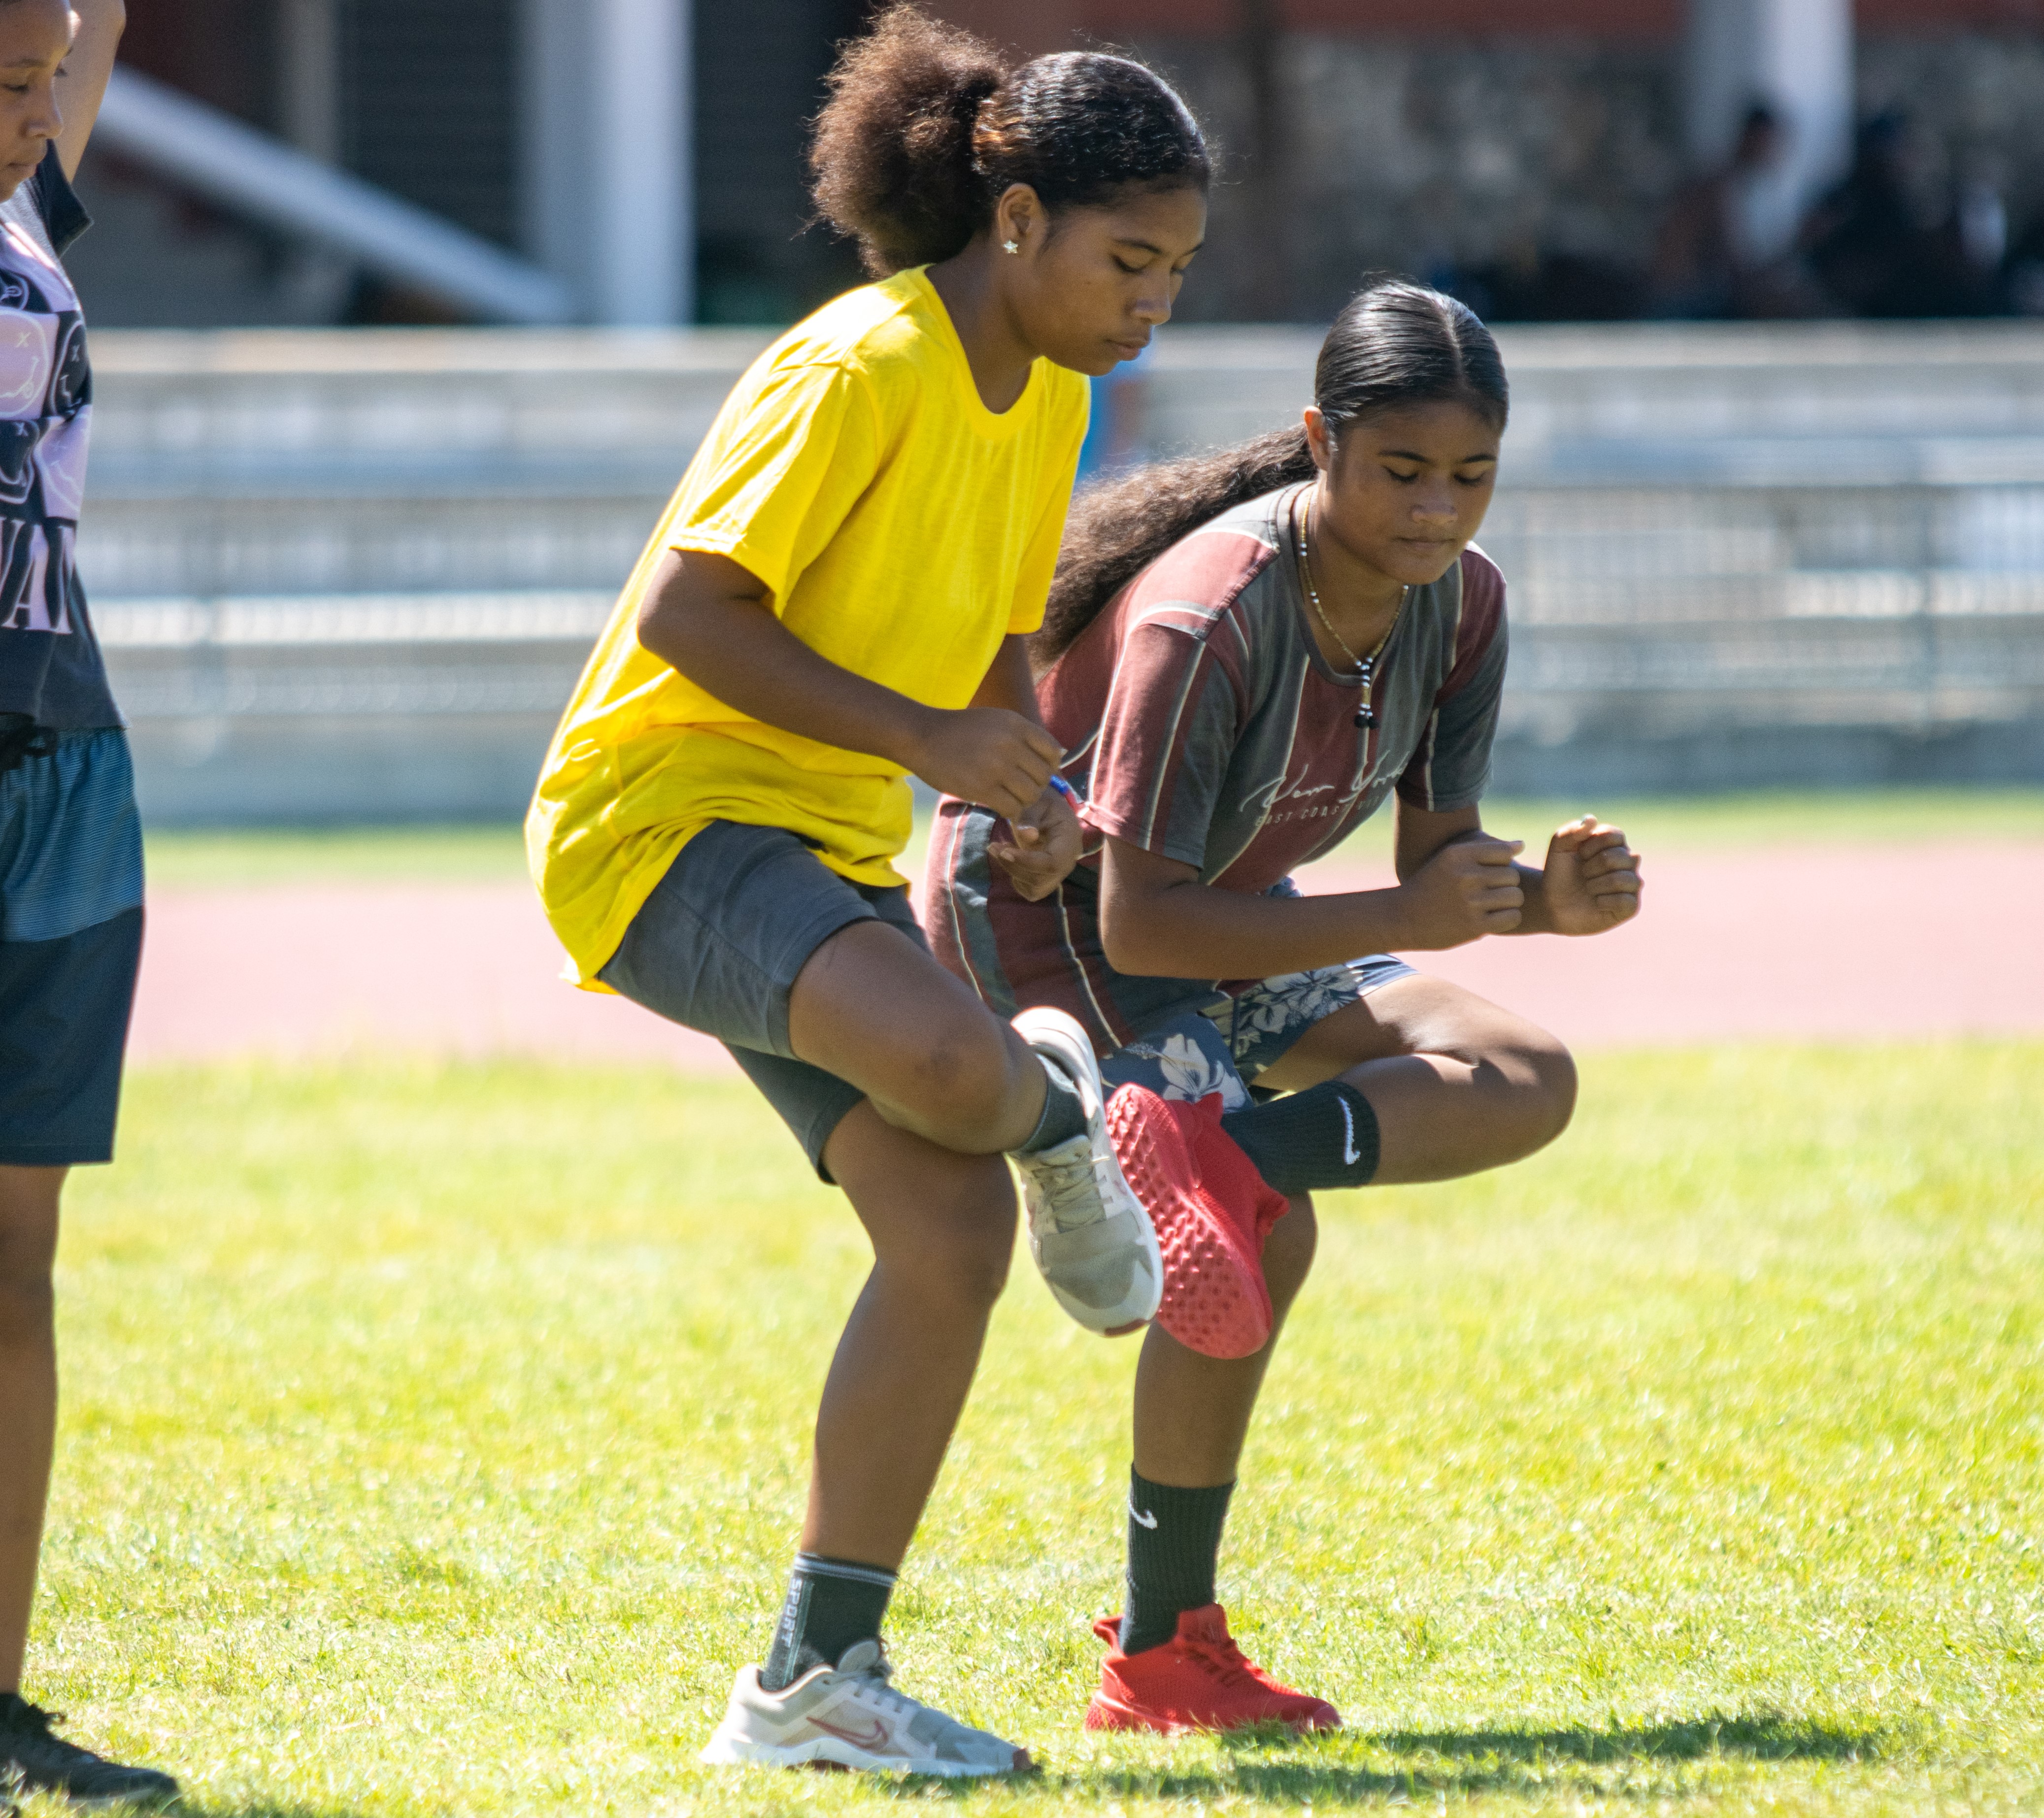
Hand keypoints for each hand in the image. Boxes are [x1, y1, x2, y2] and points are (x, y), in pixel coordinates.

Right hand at [904, 707, 1062, 819]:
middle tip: (1021, 788)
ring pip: (1031, 794)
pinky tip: (1000, 805)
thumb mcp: (996, 720)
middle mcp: (1010, 744)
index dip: (1050, 765)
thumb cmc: (960, 730)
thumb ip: (1025, 735)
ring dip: (1023, 800)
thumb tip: (1059, 756)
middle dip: (1036, 785)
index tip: (1036, 771)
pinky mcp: (982, 788)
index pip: (1052, 750)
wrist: (922, 736)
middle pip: (1044, 776)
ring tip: (1010, 796)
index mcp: (1016, 724)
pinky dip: (1010, 811)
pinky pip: (1013, 808)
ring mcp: (997, 767)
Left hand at [989, 783, 1081, 901]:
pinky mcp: (1048, 879)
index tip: (1004, 850)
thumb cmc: (1043, 803)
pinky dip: (1016, 878)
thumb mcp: (1036, 803)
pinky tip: (1010, 858)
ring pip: (1035, 888)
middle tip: (993, 846)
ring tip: (998, 849)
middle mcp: (1068, 862)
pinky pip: (1031, 891)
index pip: (1052, 863)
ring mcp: (1059, 873)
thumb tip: (1028, 836)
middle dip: (1014, 866)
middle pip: (1041, 880)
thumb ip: (1030, 818)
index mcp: (1070, 841)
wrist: (1049, 810)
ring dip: (1012, 871)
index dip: (1027, 861)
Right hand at [1393, 834, 1524, 947]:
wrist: (1402, 918)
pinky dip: (1507, 918)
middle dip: (1505, 883)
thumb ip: (1484, 849)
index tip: (1490, 872)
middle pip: (1512, 875)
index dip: (1503, 862)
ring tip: (1493, 904)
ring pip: (1515, 896)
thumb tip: (1521, 845)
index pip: (1504, 852)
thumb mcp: (1449, 858)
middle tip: (1490, 891)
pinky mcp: (1475, 927)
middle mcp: (1464, 876)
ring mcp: (1470, 903)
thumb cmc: (1431, 885)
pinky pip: (1512, 917)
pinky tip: (1493, 917)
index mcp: (1457, 855)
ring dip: (1509, 901)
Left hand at [1542, 815, 1641, 934]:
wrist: (1553, 904)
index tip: (1580, 855)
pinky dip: (1603, 901)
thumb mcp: (1559, 848)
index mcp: (1615, 844)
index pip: (1613, 835)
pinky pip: (1625, 901)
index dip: (1591, 845)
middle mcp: (1628, 861)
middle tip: (1583, 874)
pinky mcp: (1631, 906)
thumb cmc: (1560, 874)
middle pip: (1618, 856)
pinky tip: (1596, 903)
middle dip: (1591, 867)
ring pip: (1622, 879)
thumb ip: (1572, 831)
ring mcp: (1632, 883)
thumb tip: (1591, 819)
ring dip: (1595, 885)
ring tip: (1588, 888)